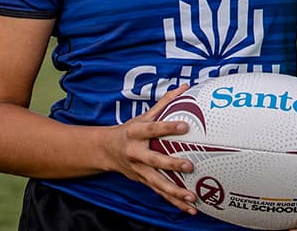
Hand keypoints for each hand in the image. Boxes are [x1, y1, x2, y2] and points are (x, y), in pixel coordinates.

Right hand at [103, 85, 198, 214]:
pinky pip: (160, 193)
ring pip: (157, 183)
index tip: (185, 126)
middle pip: (154, 160)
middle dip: (171, 164)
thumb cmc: (130, 130)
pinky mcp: (143, 181)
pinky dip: (174, 202)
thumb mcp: (144, 115)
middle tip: (189, 165)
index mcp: (136, 134)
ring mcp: (138, 170)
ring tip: (191, 197)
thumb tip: (185, 87)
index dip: (167, 128)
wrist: (106, 151)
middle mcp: (136, 153)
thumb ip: (166, 102)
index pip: (152, 129)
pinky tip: (189, 209)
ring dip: (174, 192)